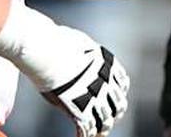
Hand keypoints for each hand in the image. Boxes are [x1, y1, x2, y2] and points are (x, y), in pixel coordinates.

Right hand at [0, 5, 128, 136]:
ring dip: (102, 127)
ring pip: (106, 118)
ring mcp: (94, 94)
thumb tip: (80, 52)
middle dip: (115, 113)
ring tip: (99, 133)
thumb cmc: (57, 43)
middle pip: (118, 103)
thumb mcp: (80, 45)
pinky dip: (84, 134)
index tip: (116, 101)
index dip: (119, 95)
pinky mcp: (79, 106)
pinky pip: (87, 126)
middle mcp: (106, 80)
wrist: (47, 50)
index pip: (122, 84)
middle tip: (109, 121)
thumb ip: (85, 55)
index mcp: (108, 64)